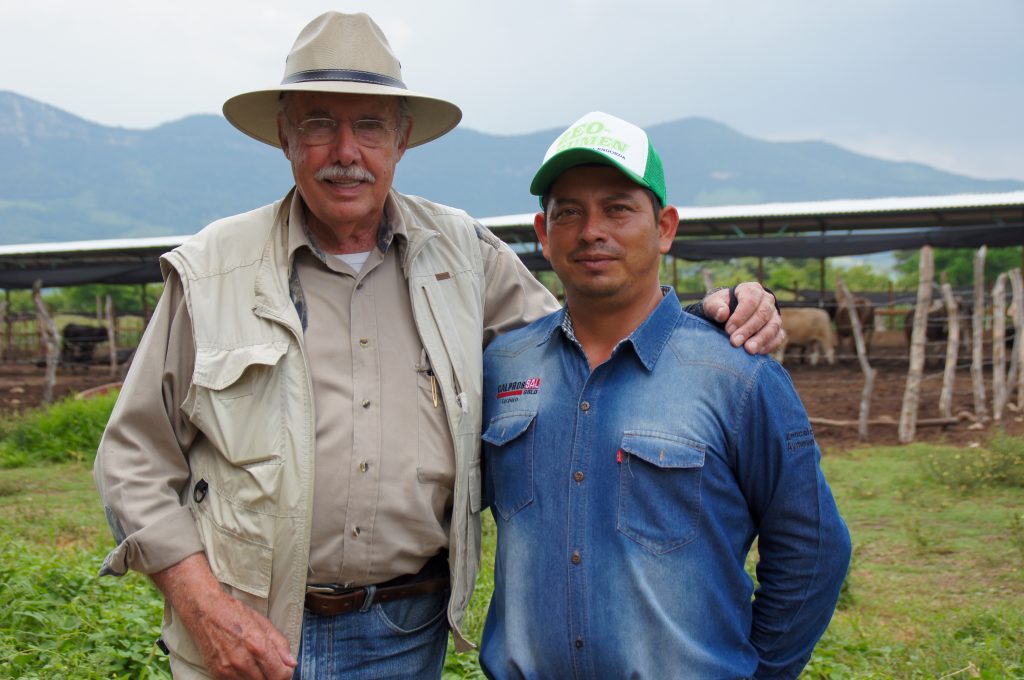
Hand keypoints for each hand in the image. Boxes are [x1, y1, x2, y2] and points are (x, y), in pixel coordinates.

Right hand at [151, 553, 296, 679]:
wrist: (205, 611)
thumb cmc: (234, 613)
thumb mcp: (263, 623)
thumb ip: (280, 644)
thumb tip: (292, 662)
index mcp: (258, 646)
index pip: (280, 675)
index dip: (286, 673)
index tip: (286, 668)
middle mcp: (243, 661)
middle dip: (273, 676)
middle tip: (272, 666)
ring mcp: (228, 670)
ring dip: (259, 678)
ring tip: (258, 665)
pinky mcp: (217, 674)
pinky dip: (245, 679)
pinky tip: (245, 668)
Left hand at [703, 282, 783, 354]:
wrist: (728, 315)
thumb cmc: (720, 307)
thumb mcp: (712, 304)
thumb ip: (714, 307)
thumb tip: (722, 313)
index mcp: (751, 289)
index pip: (750, 300)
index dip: (740, 316)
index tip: (728, 330)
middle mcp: (766, 300)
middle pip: (762, 314)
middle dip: (748, 329)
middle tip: (735, 342)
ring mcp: (774, 314)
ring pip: (773, 326)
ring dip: (761, 339)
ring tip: (748, 350)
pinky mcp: (777, 329)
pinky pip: (779, 336)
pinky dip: (770, 344)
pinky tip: (758, 352)